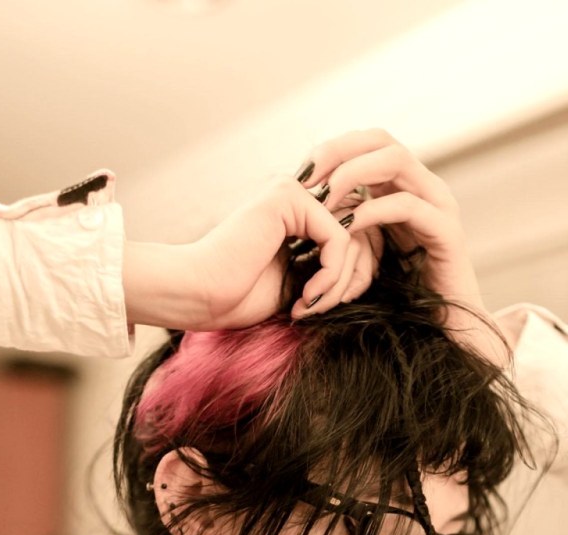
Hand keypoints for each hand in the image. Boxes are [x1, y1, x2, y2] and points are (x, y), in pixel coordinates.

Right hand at [123, 175, 376, 331]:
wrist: (200, 294)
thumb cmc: (237, 297)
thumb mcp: (296, 283)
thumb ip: (326, 268)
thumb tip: (367, 269)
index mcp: (294, 214)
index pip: (350, 236)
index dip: (350, 277)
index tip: (320, 308)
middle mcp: (295, 196)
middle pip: (358, 234)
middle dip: (349, 281)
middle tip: (319, 310)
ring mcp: (291, 191)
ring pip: (352, 238)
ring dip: (338, 284)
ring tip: (309, 306)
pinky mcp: (290, 197)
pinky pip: (340, 239)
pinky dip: (331, 276)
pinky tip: (307, 296)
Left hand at [290, 129, 508, 367]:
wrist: (444, 332)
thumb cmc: (400, 297)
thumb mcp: (367, 250)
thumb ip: (348, 222)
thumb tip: (307, 206)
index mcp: (406, 187)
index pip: (369, 142)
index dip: (334, 148)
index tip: (301, 171)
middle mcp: (426, 187)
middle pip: (381, 140)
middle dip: (339, 152)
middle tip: (306, 176)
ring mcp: (439, 206)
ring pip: (395, 161)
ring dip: (352, 175)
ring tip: (321, 200)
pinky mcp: (446, 232)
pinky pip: (406, 205)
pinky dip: (371, 210)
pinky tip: (345, 225)